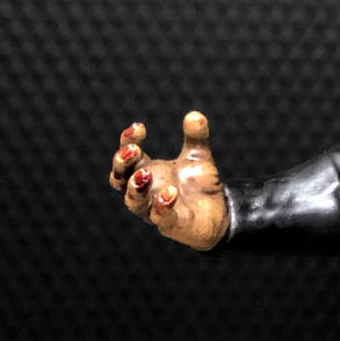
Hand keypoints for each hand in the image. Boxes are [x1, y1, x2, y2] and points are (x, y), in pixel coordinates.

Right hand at [108, 110, 228, 250]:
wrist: (218, 212)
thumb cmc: (199, 184)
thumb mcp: (198, 157)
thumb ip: (196, 137)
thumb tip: (195, 115)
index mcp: (147, 171)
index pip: (127, 156)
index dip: (128, 141)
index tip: (138, 127)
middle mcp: (145, 191)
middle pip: (121, 179)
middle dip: (123, 164)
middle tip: (134, 150)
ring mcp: (153, 210)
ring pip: (133, 202)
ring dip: (136, 188)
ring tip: (146, 174)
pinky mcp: (170, 225)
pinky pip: (160, 218)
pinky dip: (162, 206)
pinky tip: (171, 192)